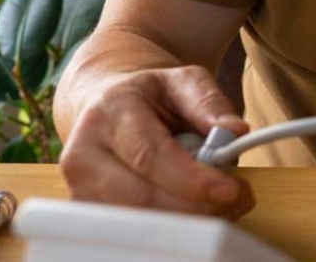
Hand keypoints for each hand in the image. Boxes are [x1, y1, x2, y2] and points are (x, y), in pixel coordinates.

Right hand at [59, 64, 254, 218]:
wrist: (107, 105)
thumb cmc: (150, 97)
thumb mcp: (183, 82)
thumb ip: (209, 103)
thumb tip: (235, 132)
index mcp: (110, 111)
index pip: (148, 155)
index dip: (191, 178)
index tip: (230, 190)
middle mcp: (83, 152)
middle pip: (140, 197)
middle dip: (196, 206)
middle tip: (237, 200)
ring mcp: (78, 187)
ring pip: (136, 221)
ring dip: (186, 220)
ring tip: (219, 204)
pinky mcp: (86, 211)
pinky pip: (130, 231)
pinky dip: (170, 227)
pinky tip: (193, 210)